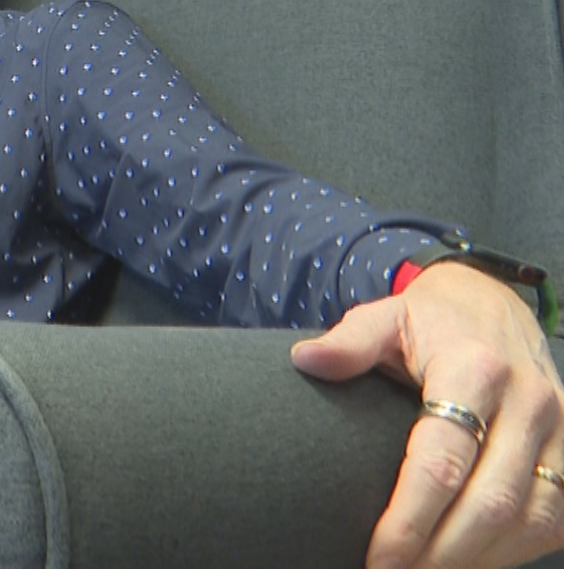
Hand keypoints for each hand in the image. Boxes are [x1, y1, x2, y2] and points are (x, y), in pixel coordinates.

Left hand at [291, 263, 563, 567]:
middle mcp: (528, 402)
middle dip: (443, 553)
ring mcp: (560, 429)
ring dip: (482, 559)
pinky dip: (521, 549)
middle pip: (491, 502)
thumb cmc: (430, 320)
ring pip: (534, 518)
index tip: (378, 557)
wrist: (494, 302)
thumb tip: (305, 361)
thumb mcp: (385, 316)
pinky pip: (560, 516)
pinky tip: (478, 560)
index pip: (442, 462)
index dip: (410, 519)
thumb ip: (350, 342)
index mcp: (475, 369)